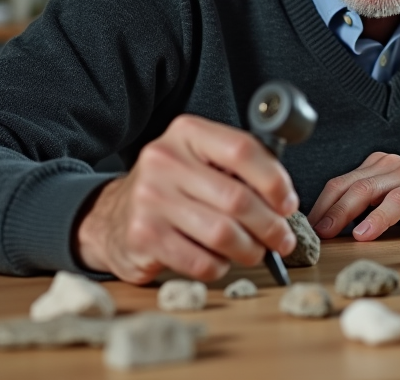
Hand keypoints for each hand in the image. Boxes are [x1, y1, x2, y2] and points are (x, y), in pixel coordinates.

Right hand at [75, 114, 298, 283]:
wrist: (111, 216)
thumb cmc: (173, 188)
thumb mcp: (200, 161)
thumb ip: (238, 169)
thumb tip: (285, 201)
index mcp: (187, 133)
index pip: (242, 150)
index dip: (275, 181)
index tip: (288, 203)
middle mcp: (164, 160)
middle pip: (238, 199)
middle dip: (271, 225)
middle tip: (283, 239)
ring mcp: (150, 199)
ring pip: (223, 234)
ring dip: (251, 249)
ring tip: (257, 252)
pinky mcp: (143, 237)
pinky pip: (201, 261)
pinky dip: (221, 266)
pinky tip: (221, 261)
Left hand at [308, 152, 399, 240]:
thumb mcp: (397, 195)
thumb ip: (371, 203)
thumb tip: (338, 227)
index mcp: (378, 167)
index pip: (339, 184)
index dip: (319, 206)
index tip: (305, 229)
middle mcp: (388, 165)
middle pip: (345, 186)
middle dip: (324, 211)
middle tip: (309, 235)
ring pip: (365, 191)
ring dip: (342, 214)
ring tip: (328, 233)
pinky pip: (396, 201)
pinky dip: (377, 217)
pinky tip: (365, 233)